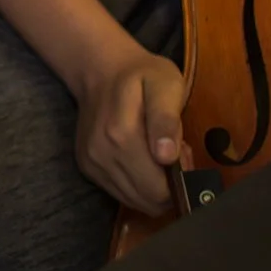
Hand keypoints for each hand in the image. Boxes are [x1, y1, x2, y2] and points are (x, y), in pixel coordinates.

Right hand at [73, 47, 186, 212]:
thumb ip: (166, 120)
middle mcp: (101, 155)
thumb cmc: (142, 74)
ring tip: (156, 155)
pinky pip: (120, 193)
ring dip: (152, 187)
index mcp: (122, 136)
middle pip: (148, 201)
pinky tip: (141, 159)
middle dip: (168, 186)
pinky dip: (136, 184)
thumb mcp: (166, 85)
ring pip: (134, 201)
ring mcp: (91, 163)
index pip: (159, 191)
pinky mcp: (86, 167)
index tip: (184, 153)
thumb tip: (166, 156)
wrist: (100, 68)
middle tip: (173, 153)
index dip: (180, 180)